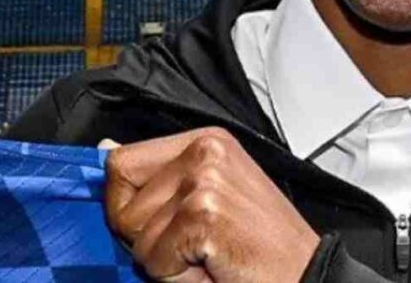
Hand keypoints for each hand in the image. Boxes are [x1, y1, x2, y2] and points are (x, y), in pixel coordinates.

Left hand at [103, 127, 320, 282]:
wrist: (307, 277)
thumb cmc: (260, 248)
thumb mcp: (209, 198)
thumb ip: (155, 176)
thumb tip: (104, 150)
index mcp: (206, 141)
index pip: (121, 163)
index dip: (125, 205)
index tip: (156, 226)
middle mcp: (205, 151)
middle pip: (120, 201)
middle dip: (147, 237)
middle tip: (195, 245)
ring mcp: (205, 181)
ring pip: (134, 235)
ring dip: (165, 261)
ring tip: (209, 256)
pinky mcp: (204, 215)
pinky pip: (152, 260)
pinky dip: (179, 279)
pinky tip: (215, 267)